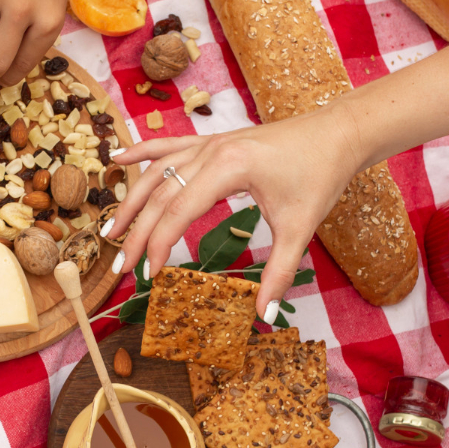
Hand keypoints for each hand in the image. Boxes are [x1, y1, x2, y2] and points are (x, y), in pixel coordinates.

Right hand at [107, 103, 363, 316]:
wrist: (338, 133)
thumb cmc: (321, 175)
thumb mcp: (300, 228)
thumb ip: (279, 273)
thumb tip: (265, 314)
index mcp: (229, 167)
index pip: (178, 212)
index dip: (158, 246)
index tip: (150, 276)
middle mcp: (211, 150)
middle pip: (160, 195)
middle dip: (137, 234)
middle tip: (121, 269)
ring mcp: (209, 142)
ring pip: (157, 171)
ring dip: (131, 201)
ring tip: (109, 232)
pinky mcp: (214, 141)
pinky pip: (168, 146)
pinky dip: (141, 153)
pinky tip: (117, 160)